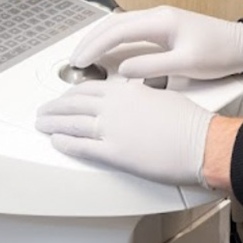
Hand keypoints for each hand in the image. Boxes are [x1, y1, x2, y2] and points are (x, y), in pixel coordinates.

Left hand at [36, 80, 212, 186]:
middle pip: (75, 105)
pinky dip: (66, 144)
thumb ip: (140, 96)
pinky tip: (56, 143)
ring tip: (42, 124)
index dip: (72, 94)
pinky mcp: (115, 153)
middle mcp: (115, 107)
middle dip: (56, 108)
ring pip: (73, 124)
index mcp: (126, 91)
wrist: (199, 141)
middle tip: (44, 110)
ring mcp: (112, 130)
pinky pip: (82, 147)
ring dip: (54, 124)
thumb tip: (134, 99)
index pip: (90, 89)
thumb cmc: (187, 121)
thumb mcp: (161, 95)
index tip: (64, 97)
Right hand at [71, 6, 242, 79]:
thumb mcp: (186, 64)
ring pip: (121, 26)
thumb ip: (153, 66)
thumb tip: (123, 69)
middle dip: (91, 40)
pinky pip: (132, 31)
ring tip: (86, 57)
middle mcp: (158, 16)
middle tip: (74, 61)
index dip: (95, 46)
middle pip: (114, 24)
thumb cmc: (219, 52)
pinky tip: (109, 53)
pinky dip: (115, 41)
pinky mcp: (165, 29)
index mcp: (161, 21)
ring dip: (101, 39)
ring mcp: (161, 20)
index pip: (117, 30)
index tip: (80, 61)